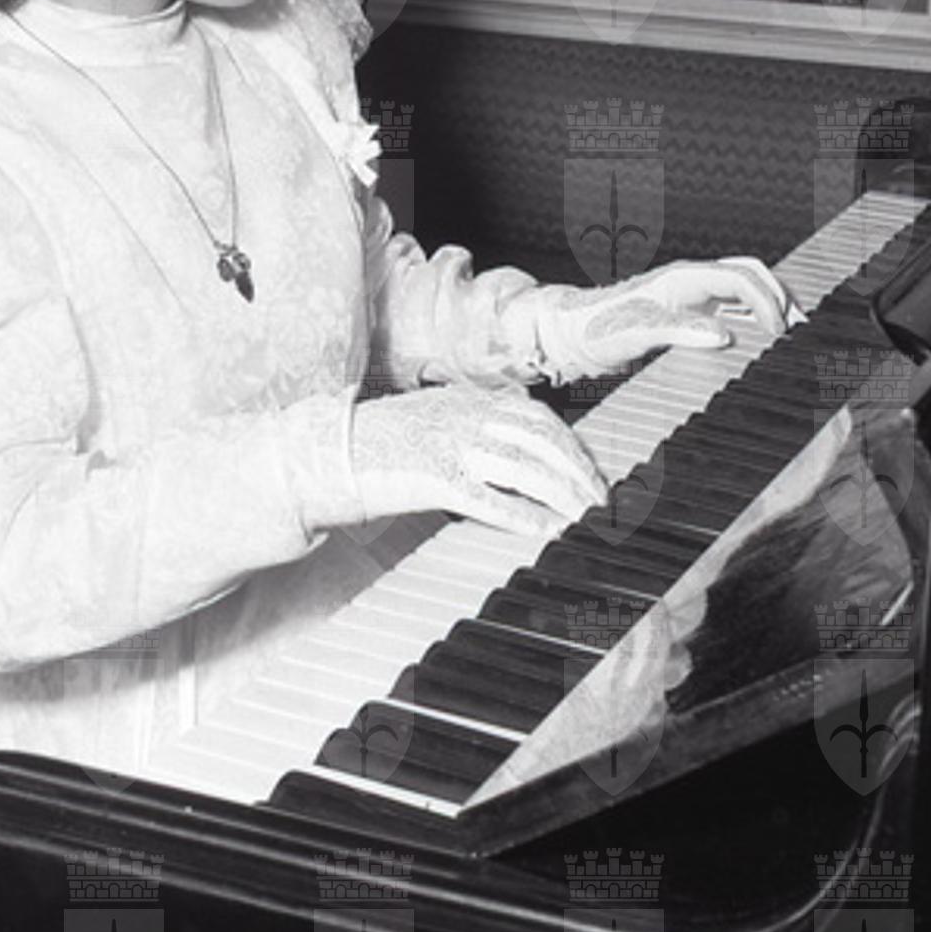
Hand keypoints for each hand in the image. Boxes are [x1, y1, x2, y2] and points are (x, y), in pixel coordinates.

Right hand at [327, 384, 609, 536]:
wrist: (328, 452)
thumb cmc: (377, 443)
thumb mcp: (432, 420)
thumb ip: (473, 427)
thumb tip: (517, 453)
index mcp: (467, 399)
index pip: (539, 417)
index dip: (573, 446)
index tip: (592, 472)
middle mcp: (465, 415)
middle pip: (543, 440)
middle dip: (580, 472)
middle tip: (602, 502)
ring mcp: (452, 444)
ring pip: (527, 467)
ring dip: (565, 496)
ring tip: (587, 520)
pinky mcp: (436, 477)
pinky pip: (494, 499)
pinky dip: (529, 517)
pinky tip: (551, 532)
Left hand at [531, 255, 796, 378]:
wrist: (570, 336)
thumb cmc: (596, 331)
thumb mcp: (634, 334)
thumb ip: (677, 332)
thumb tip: (723, 336)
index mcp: (681, 278)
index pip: (739, 278)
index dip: (766, 301)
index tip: (779, 333)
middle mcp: (690, 282)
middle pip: (750, 274)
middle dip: (780, 295)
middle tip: (800, 329)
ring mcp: (690, 297)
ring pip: (743, 291)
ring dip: (770, 307)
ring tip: (792, 336)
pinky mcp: (687, 314)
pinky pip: (730, 310)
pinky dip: (753, 322)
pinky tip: (762, 345)